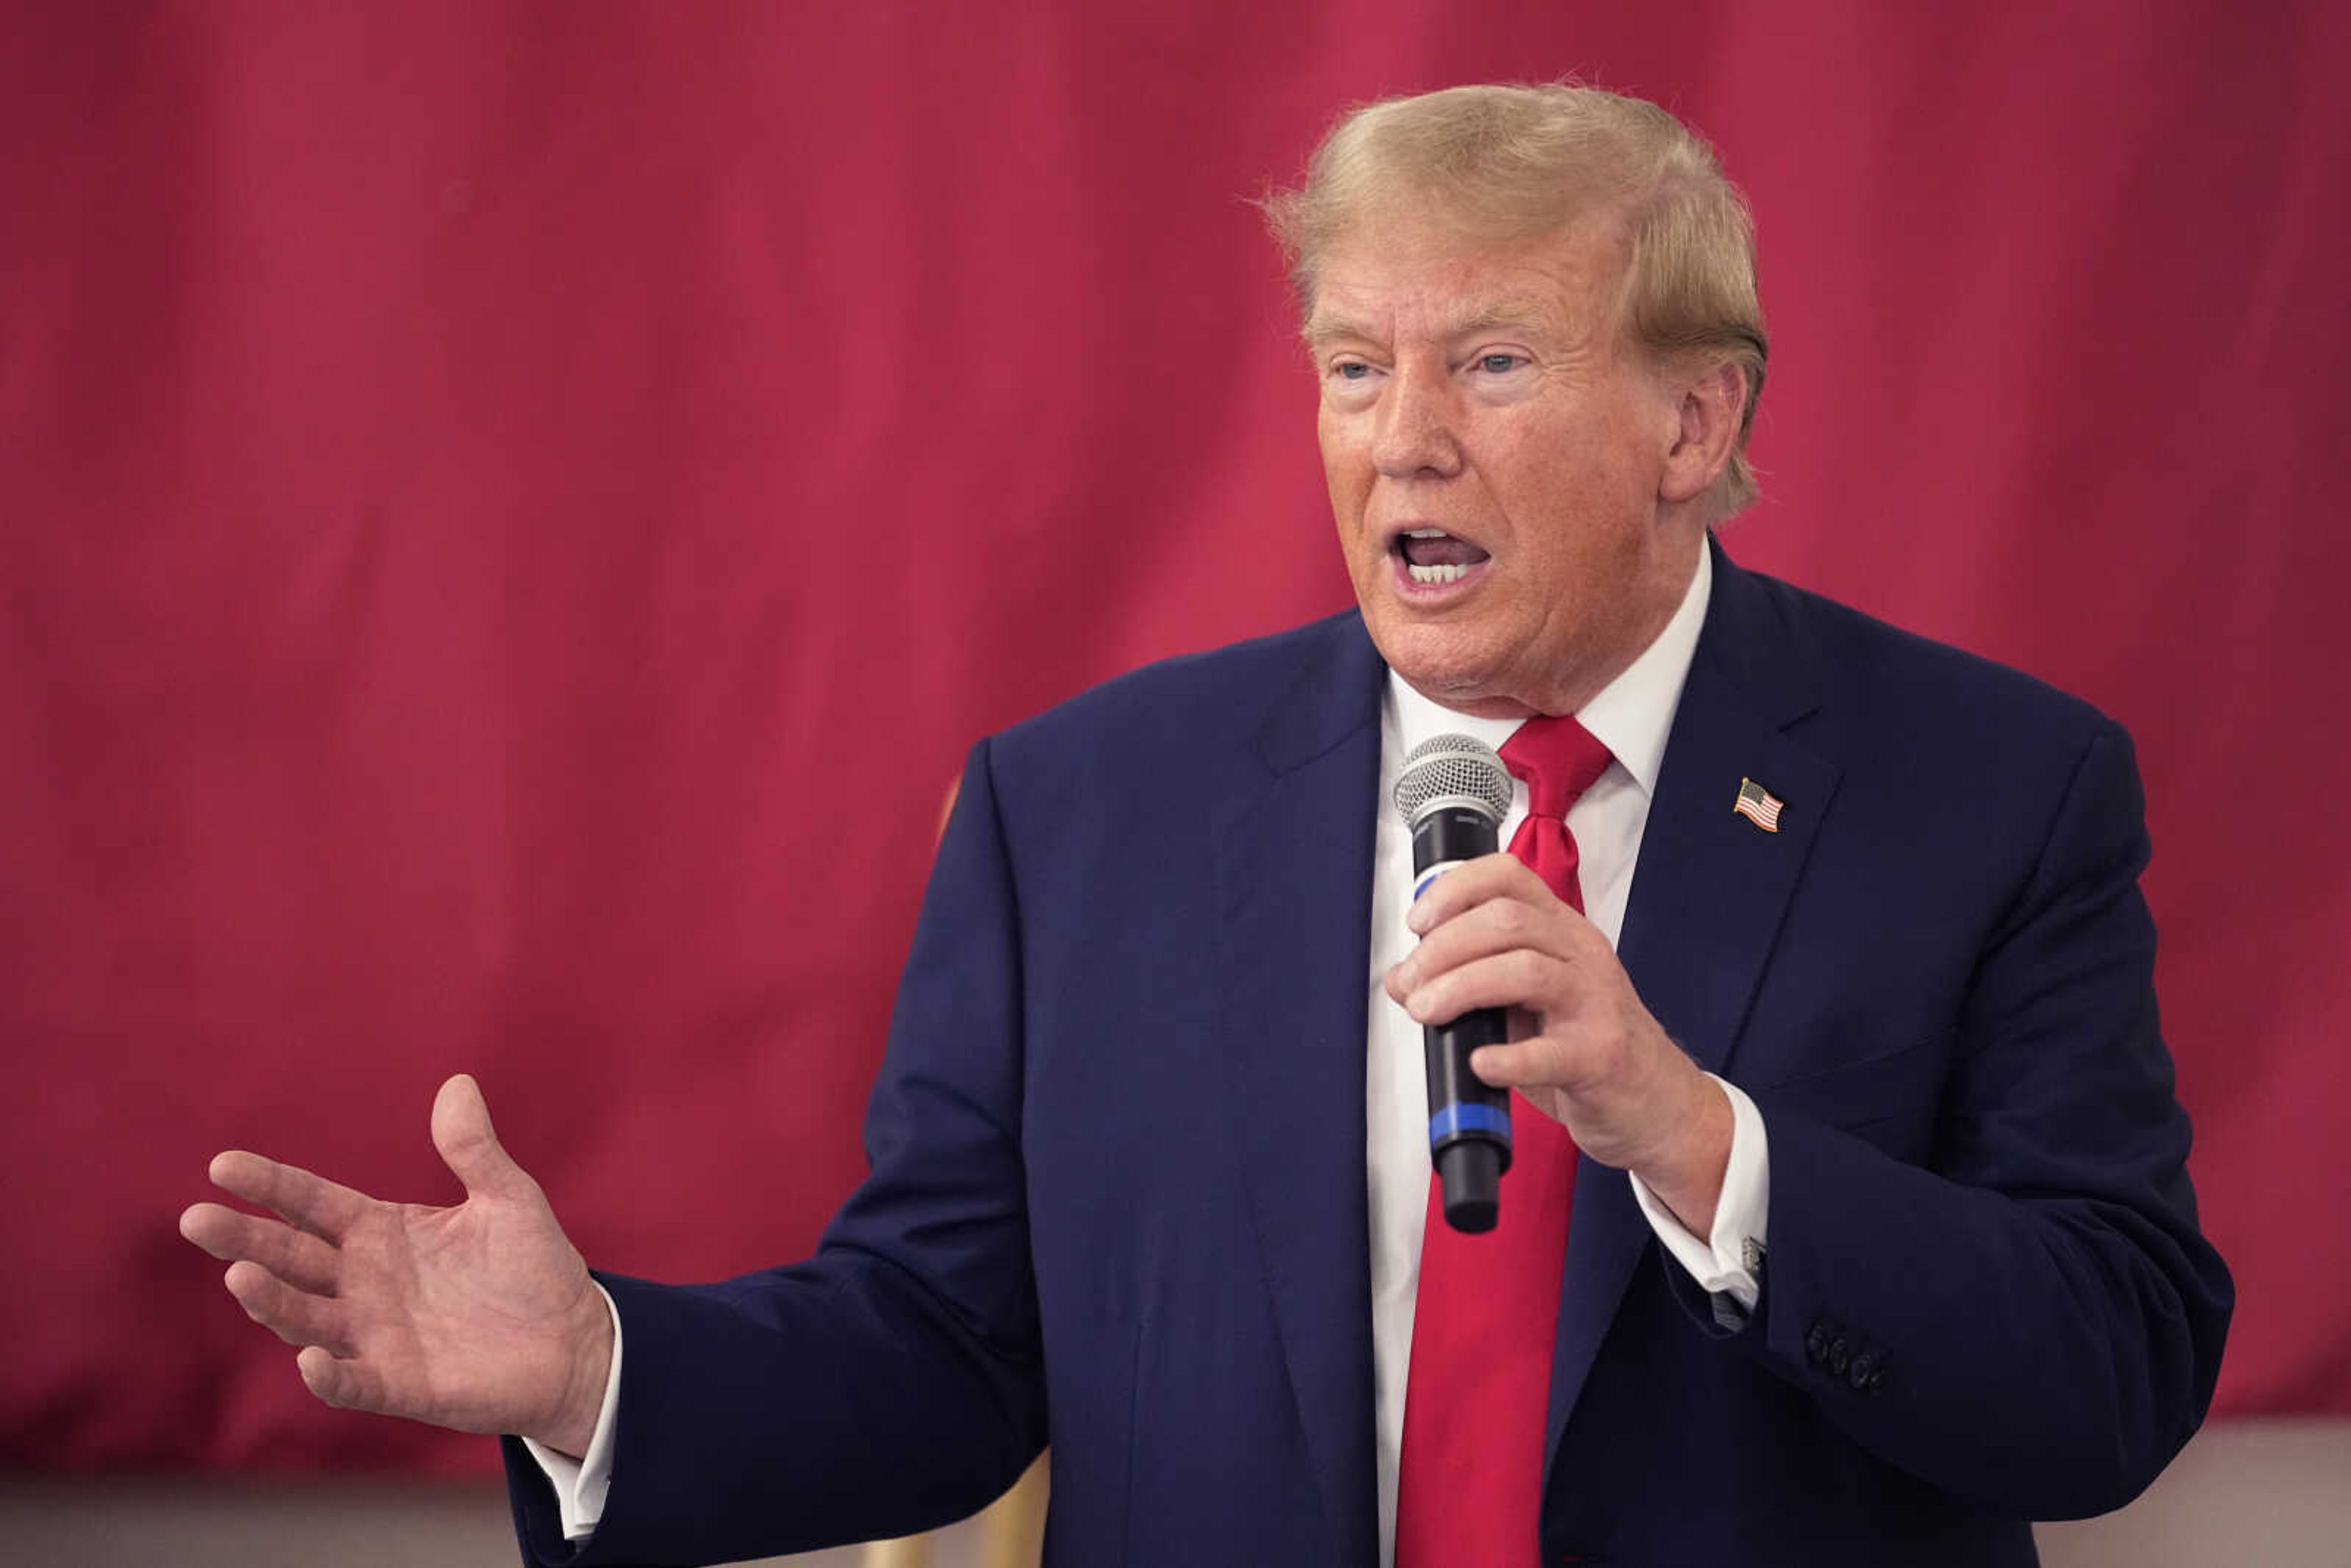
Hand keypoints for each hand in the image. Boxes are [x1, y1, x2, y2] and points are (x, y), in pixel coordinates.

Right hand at [179, 1073, 613, 1455]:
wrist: (574, 1342)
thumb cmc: (534, 1268)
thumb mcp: (508, 1198)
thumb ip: (474, 1149)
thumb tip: (458, 1083)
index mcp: (382, 1233)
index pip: (312, 1205)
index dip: (270, 1186)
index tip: (223, 1165)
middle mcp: (364, 1284)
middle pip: (291, 1257)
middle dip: (244, 1240)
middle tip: (197, 1218)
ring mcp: (375, 1337)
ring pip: (306, 1317)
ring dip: (272, 1301)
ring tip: (241, 1276)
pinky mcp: (399, 1384)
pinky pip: (352, 1383)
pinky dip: (329, 1374)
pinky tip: (311, 1357)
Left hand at [1385, 854, 1731, 1233]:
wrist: (1655, 1100)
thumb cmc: (1586, 1042)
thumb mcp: (1526, 1001)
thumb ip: (1469, 980)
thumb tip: (1403, 980)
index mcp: (1560, 930)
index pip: (1508, 877)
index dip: (1455, 889)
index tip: (1418, 922)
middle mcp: (1581, 954)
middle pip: (1507, 921)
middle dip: (1444, 948)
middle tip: (1412, 983)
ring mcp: (1595, 1003)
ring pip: (1525, 971)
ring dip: (1462, 987)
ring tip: (1427, 1013)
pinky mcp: (1599, 1056)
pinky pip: (1549, 1051)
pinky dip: (1507, 1057)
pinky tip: (1479, 1062)